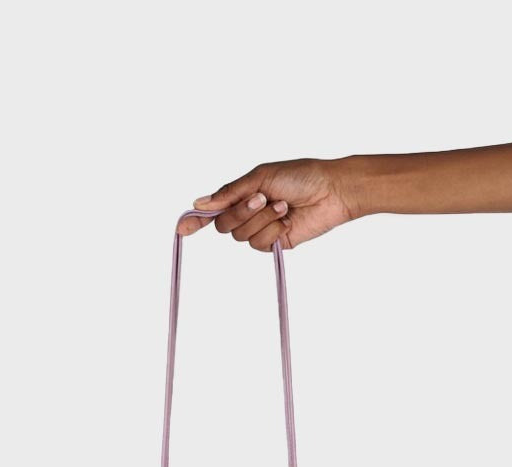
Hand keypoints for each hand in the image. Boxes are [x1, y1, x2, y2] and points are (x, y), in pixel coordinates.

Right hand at [177, 158, 363, 250]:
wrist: (330, 191)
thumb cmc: (300, 176)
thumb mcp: (260, 177)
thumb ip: (229, 193)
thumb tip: (199, 204)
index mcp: (242, 194)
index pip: (212, 211)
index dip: (196, 221)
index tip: (181, 230)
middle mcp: (248, 213)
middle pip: (224, 226)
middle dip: (241, 212)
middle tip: (262, 198)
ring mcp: (261, 229)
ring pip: (241, 236)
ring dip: (261, 219)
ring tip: (282, 205)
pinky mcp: (275, 243)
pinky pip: (259, 244)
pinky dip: (272, 231)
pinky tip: (287, 220)